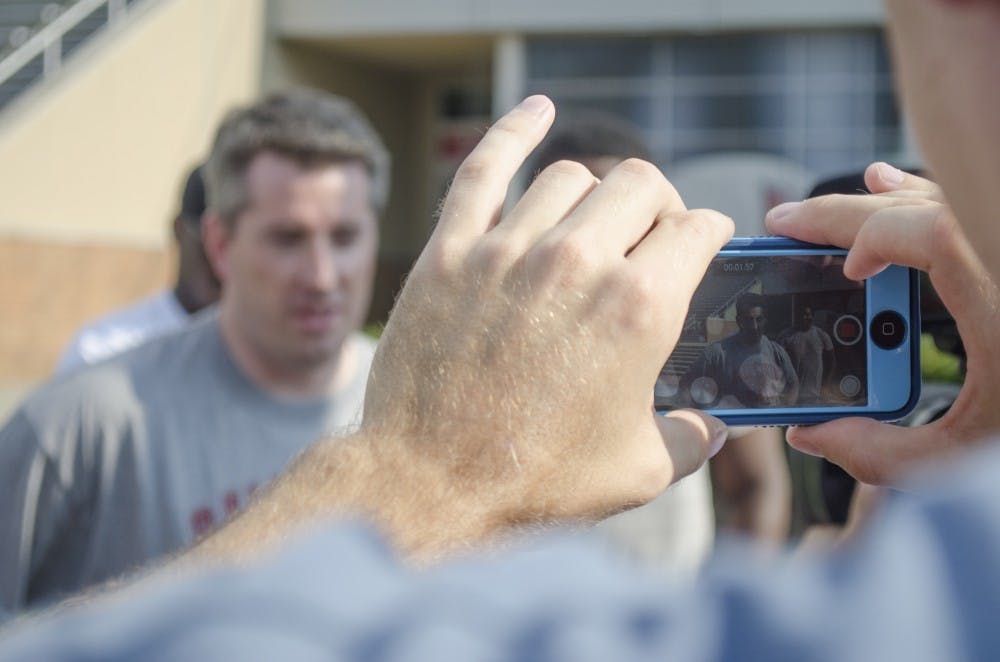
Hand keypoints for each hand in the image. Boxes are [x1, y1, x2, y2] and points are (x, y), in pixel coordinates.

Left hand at [363, 95, 731, 527]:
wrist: (431, 482)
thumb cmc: (537, 482)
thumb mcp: (638, 471)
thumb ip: (691, 439)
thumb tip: (714, 426)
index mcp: (639, 308)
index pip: (696, 228)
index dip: (708, 232)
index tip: (702, 242)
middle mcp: (578, 263)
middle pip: (640, 184)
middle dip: (658, 204)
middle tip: (650, 234)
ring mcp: (508, 249)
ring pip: (569, 175)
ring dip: (592, 192)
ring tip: (591, 220)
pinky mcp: (451, 251)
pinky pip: (484, 166)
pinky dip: (513, 130)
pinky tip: (537, 111)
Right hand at [765, 162, 999, 484]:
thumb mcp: (967, 455)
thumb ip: (882, 453)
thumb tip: (814, 436)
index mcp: (992, 282)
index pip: (910, 229)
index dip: (855, 240)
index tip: (840, 275)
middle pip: (917, 206)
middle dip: (843, 212)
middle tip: (787, 222)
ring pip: (951, 200)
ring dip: (894, 201)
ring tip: (853, 197)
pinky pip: (977, 214)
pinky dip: (937, 206)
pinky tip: (911, 197)